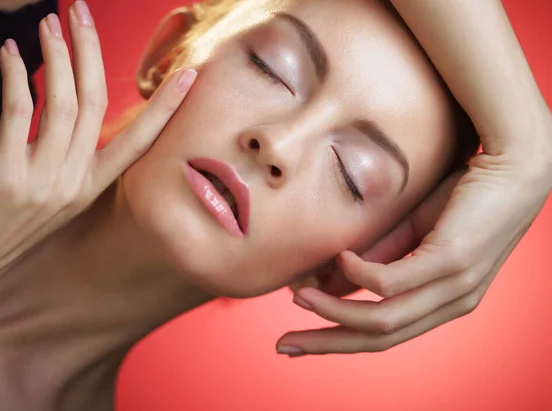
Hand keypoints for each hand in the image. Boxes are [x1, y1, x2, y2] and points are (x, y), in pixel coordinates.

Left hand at [0, 4, 195, 309]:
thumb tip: (78, 116)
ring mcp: (43, 181)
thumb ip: (70, 160)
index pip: (140, 141)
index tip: (188, 76)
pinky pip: (19, 112)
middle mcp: (76, 184)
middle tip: (81, 11)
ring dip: (57, 55)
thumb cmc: (4, 226)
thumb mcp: (52, 198)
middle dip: (91, 51)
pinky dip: (17, 76)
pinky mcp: (6, 177)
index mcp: (92, 188)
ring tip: (49, 21)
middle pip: (95, 105)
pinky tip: (12, 53)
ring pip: (64, 104)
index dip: (165, 106)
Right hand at [278, 139, 551, 355]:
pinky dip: (359, 274)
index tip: (300, 339)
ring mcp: (453, 285)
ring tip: (300, 298)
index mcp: (442, 301)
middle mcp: (450, 303)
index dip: (337, 340)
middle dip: (327, 344)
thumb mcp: (414, 233)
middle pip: (379, 339)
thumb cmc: (466, 196)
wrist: (515, 162)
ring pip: (383, 319)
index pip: (383, 334)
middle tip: (286, 345)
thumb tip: (335, 277)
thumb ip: (380, 258)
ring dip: (335, 312)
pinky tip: (341, 258)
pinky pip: (393, 281)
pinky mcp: (451, 260)